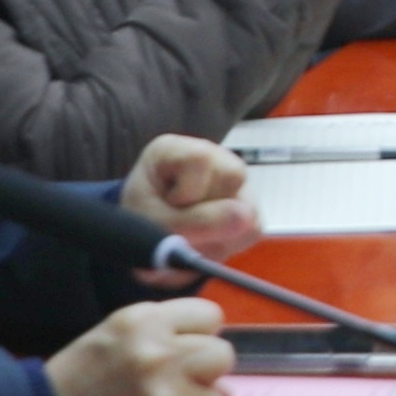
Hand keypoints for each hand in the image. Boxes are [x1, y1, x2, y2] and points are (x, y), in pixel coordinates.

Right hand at [43, 295, 231, 395]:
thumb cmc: (79, 380)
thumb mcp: (116, 334)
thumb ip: (165, 333)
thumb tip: (215, 358)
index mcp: (145, 324)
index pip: (210, 316)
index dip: (197, 335)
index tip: (181, 350)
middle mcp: (160, 358)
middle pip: (222, 356)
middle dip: (204, 371)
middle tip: (175, 384)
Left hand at [118, 134, 254, 257]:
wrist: (142, 244)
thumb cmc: (142, 224)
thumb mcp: (155, 223)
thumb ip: (196, 221)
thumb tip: (246, 217)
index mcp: (175, 150)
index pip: (201, 161)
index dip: (188, 191)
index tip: (168, 203)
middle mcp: (210, 155)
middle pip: (232, 177)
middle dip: (207, 212)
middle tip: (181, 223)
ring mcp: (231, 179)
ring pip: (248, 206)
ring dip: (218, 232)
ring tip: (192, 235)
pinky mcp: (245, 203)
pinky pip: (253, 228)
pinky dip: (228, 243)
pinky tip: (205, 240)